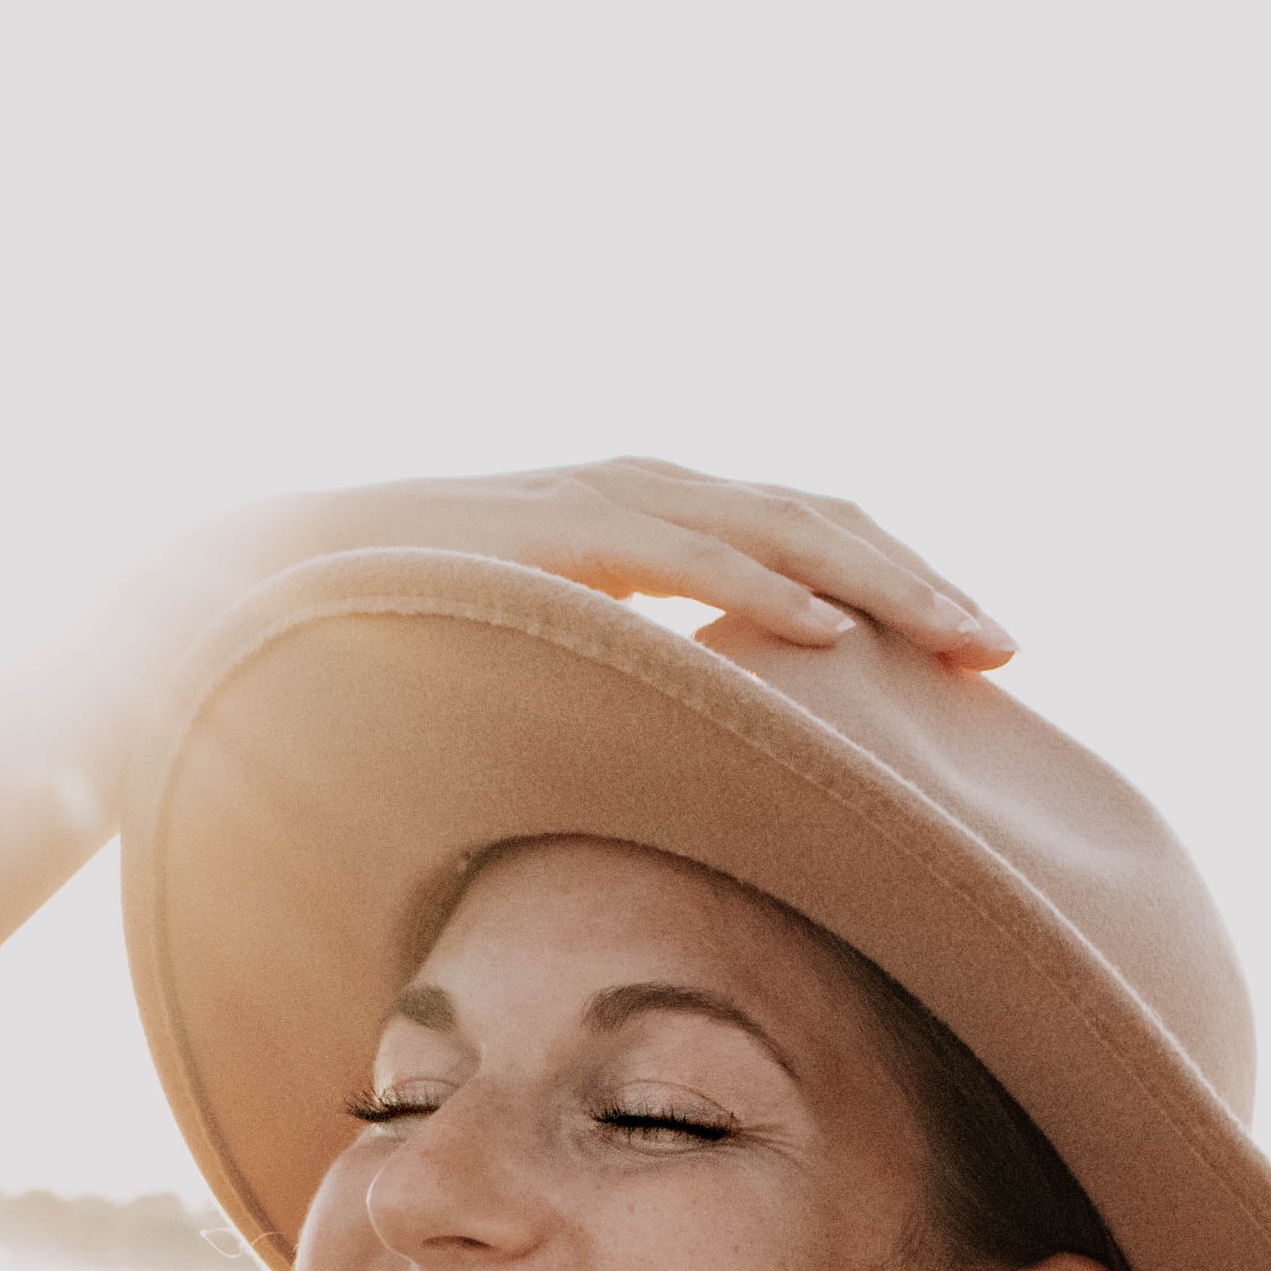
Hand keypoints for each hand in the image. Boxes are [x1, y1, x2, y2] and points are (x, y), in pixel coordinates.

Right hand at [278, 456, 1015, 661]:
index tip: (978, 653)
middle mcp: (640, 492)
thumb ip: (625, 689)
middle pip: (818, 520)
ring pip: (771, 527)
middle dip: (920, 580)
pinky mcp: (551, 532)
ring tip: (961, 631)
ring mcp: (597, 500)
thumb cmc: (402, 642)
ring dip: (878, 580)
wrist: (262, 585)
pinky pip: (675, 558)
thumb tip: (692, 778)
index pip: (806, 538)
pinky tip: (831, 635)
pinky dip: (760, 589)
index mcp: (650, 521)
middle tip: (1008, 644)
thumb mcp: (546, 664)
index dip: (897, 585)